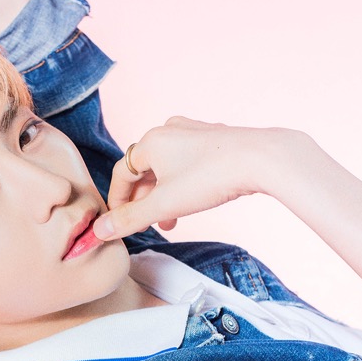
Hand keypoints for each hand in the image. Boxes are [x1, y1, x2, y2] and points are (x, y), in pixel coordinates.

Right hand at [93, 117, 305, 240]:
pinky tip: (193, 201)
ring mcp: (194, 132)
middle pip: (145, 170)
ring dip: (164, 197)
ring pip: (168, 168)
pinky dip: (182, 185)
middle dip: (144, 202)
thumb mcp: (165, 204)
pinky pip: (187, 163)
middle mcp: (169, 130)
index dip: (116, 201)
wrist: (261, 159)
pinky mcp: (215, 139)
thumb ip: (131, 219)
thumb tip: (100, 230)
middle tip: (147, 226)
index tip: (117, 223)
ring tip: (170, 222)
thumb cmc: (210, 177)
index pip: (121, 173)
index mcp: (150, 141)